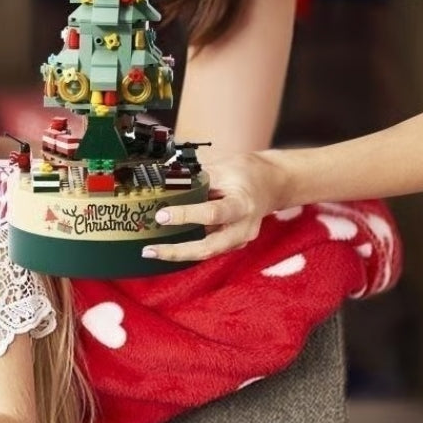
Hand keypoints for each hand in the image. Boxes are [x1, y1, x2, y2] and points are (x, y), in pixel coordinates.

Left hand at [142, 151, 285, 263]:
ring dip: (178, 254)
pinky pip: (208, 250)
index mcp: (242, 204)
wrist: (273, 184)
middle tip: (150, 250)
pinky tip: (168, 248)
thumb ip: (195, 180)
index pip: (212, 213)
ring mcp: (240, 240)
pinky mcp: (233, 245)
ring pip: (207, 253)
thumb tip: (163, 184)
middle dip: (177, 252)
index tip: (162, 215)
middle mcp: (243, 228)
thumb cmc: (246, 173)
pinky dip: (188, 250)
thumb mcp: (222, 168)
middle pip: (208, 247)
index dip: (186, 215)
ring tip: (152, 251)